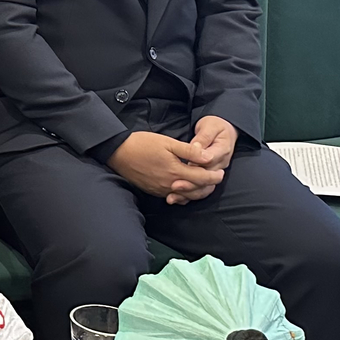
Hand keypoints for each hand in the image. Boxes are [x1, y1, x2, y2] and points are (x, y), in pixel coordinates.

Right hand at [106, 131, 223, 203]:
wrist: (118, 152)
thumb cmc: (143, 144)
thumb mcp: (167, 142)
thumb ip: (189, 151)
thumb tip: (207, 157)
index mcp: (175, 171)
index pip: (202, 179)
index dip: (214, 176)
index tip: (221, 172)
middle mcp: (169, 184)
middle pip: (196, 192)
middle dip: (209, 186)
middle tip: (216, 179)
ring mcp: (161, 190)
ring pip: (186, 197)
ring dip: (198, 192)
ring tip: (205, 184)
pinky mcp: (154, 191)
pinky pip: (174, 197)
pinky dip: (184, 195)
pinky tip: (187, 189)